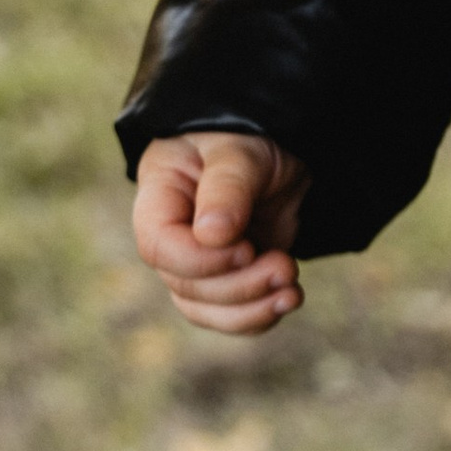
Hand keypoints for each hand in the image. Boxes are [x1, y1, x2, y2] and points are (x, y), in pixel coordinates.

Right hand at [131, 130, 309, 335]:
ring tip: (292, 291)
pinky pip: (232, 314)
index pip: (159, 246)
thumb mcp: (240, 150)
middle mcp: (174, 236)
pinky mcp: (230, 277)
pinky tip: (289, 298)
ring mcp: (201, 261)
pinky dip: (260, 315)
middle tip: (285, 268)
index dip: (199, 260)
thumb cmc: (249, 135)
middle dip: (238, 286)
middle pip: (185, 285)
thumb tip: (211, 235)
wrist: (281, 146)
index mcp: (160, 197)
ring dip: (250, 309)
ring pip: (206, 308)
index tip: (246, 247)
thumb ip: (226, 187)